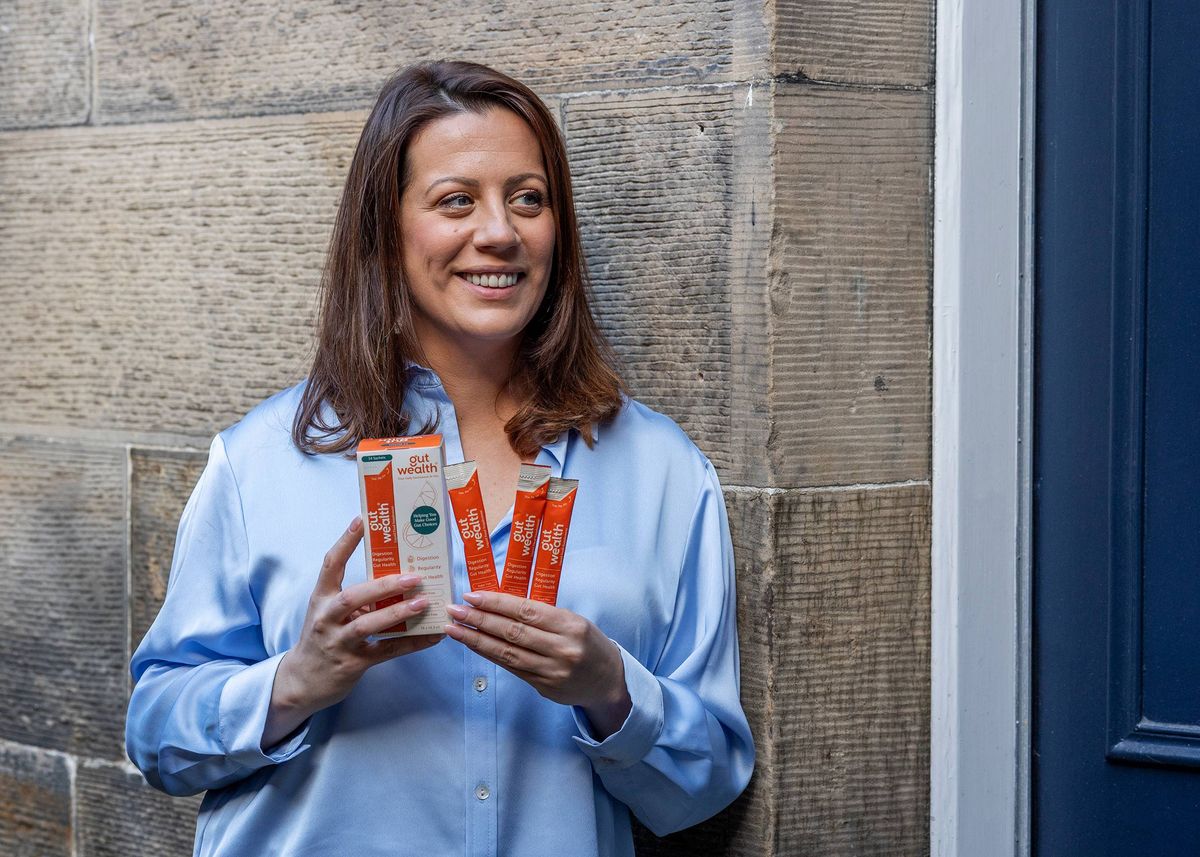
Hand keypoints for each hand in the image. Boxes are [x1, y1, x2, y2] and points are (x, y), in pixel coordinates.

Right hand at [263, 517, 443, 747]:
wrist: (301, 681)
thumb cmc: (322, 638)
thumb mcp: (329, 613)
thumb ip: (356, 597)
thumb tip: (398, 577)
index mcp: (321, 599)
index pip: (331, 565)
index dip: (345, 542)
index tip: (362, 520)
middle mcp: (327, 618)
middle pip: (354, 597)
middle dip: (385, 586)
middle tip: (414, 577)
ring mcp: (338, 642)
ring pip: (368, 625)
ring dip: (398, 614)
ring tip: (424, 603)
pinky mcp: (352, 664)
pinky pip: (387, 651)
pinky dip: (412, 643)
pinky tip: (433, 636)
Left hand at [443, 592, 632, 738]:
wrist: (608, 681)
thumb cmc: (588, 643)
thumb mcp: (573, 621)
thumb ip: (542, 615)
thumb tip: (500, 604)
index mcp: (570, 625)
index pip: (526, 611)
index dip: (496, 603)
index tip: (472, 596)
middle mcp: (561, 649)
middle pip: (512, 632)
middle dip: (479, 620)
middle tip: (455, 610)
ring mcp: (552, 671)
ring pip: (507, 653)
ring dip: (476, 640)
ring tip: (455, 629)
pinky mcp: (544, 687)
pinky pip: (512, 668)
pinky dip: (491, 655)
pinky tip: (474, 645)